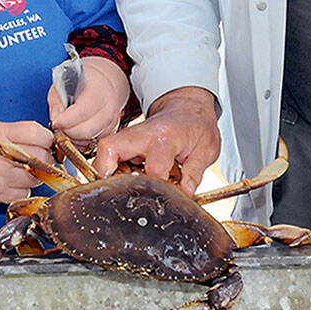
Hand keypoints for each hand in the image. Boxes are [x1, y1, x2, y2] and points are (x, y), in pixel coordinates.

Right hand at [0, 119, 53, 204]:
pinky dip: (24, 187)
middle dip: (44, 157)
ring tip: (24, 168)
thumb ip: (23, 131)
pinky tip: (14, 180)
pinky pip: (26, 192)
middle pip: (40, 157)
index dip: (47, 138)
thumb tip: (51, 140)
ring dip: (36, 174)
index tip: (46, 141)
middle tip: (38, 156)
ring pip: (36, 177)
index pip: (37, 133)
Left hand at [48, 57, 128, 148]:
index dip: (65, 121)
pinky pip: (93, 146)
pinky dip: (81, 143)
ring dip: (73, 140)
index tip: (55, 122)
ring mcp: (112, 122)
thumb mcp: (62, 86)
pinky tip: (75, 132)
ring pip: (89, 141)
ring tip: (66, 128)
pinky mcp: (111, 133)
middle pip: (86, 131)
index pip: (82, 112)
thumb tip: (56, 122)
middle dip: (67, 132)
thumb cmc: (78, 85)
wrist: (98, 86)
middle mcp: (109, 107)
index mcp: (97, 91)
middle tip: (59, 127)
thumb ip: (57, 103)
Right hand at [92, 86, 220, 193]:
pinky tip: (126, 183)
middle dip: (106, 175)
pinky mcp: (124, 142)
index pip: (154, 167)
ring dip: (107, 175)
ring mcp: (130, 137)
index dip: (154, 188)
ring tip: (122, 191)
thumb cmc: (196, 126)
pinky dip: (111, 172)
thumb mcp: (206, 149)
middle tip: (117, 196)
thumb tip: (185, 195)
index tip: (159, 201)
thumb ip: (194, 173)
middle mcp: (142, 135)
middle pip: (109, 150)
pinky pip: (109, 158)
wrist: (187, 108)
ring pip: (104, 153)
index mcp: (165, 137)